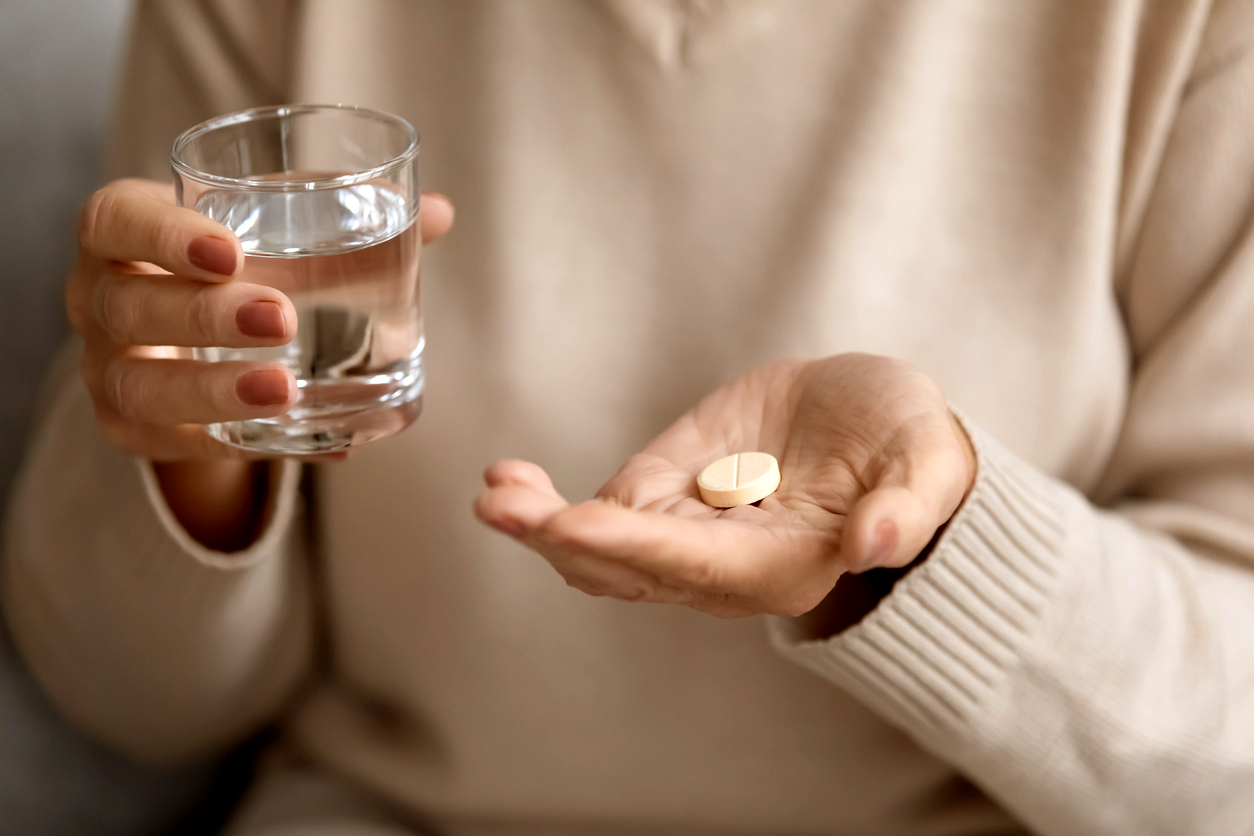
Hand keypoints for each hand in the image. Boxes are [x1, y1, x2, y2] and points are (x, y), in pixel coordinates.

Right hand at [66, 178, 453, 546]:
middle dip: (204, 315)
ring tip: (287, 391)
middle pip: (128, 307)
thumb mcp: (283, 233)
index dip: (162, 235)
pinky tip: (317, 443)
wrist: (196, 338)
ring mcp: (108, 369)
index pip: (115, 221)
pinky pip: (177, 447)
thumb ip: (352, 220)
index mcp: (123, 233)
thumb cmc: (244, 264)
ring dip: (212, 390)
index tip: (230, 251)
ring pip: (138, 387)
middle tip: (281, 320)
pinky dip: (244, 446)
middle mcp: (99, 299)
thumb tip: (443, 213)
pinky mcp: (134, 430)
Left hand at [475, 354, 976, 617]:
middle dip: (563, 539)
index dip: (633, 545)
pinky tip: (510, 480)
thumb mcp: (927, 462)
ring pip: (596, 548)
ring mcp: (683, 532)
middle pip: (626, 568)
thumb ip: (907, 505)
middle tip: (503, 506)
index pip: (696, 565)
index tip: (572, 525)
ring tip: (498, 488)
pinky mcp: (663, 495)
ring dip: (541, 521)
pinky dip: (547, 503)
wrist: (877, 426)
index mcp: (782, 565)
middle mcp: (722, 565)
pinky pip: (594, 516)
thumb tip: (877, 542)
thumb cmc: (908, 448)